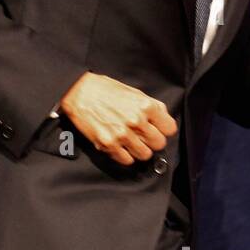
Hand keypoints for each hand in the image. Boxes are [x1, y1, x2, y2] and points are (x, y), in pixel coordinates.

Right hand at [59, 72, 177, 165]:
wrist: (79, 92)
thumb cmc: (104, 90)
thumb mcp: (134, 92)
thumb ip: (151, 106)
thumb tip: (163, 118)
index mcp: (145, 106)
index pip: (170, 128)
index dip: (164, 129)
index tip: (158, 129)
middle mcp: (136, 121)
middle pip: (159, 144)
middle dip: (152, 140)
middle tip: (144, 136)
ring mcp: (122, 134)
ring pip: (145, 154)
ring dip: (139, 150)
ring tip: (132, 142)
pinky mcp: (108, 144)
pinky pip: (127, 160)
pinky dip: (125, 155)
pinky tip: (121, 146)